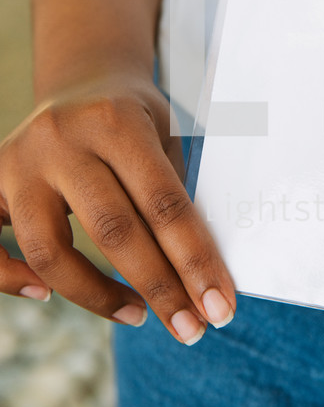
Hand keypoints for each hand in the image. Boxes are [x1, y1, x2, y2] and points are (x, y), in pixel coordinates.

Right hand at [0, 71, 235, 344]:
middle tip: (191, 329)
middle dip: (160, 287)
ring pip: (51, 250)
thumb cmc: (134, 115)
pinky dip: (11, 279)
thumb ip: (176, 189)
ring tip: (137, 314)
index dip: (194, 260)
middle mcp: (63, 139)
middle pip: (114, 230)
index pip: (163, 203)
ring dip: (97, 295)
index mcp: (116, 121)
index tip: (220, 306)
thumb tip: (202, 270)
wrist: (82, 78)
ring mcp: (21, 162)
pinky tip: (47, 295)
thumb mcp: (165, 131)